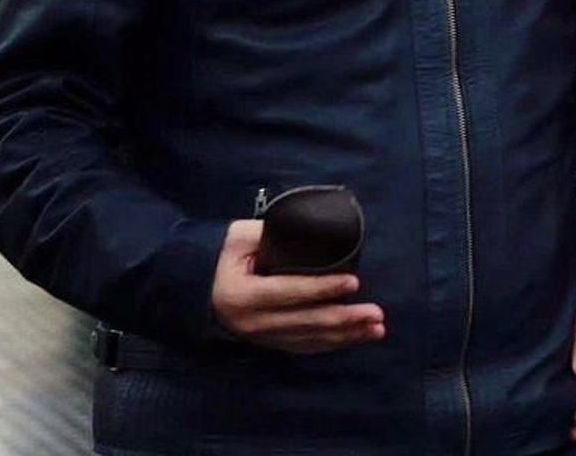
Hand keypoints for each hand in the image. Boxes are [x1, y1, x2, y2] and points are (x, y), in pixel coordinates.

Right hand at [210, 220, 384, 353]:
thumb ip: (268, 233)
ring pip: (310, 339)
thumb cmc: (222, 258)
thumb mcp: (238, 238)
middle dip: (345, 318)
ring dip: (346, 335)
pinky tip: (355, 337)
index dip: (322, 288)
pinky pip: (305, 346)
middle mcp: (253, 322)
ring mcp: (262, 337)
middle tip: (376, 313)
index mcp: (243, 294)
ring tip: (376, 328)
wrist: (199, 289)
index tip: (353, 282)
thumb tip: (306, 229)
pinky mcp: (271, 343)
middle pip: (306, 322)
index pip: (289, 291)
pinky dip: (332, 343)